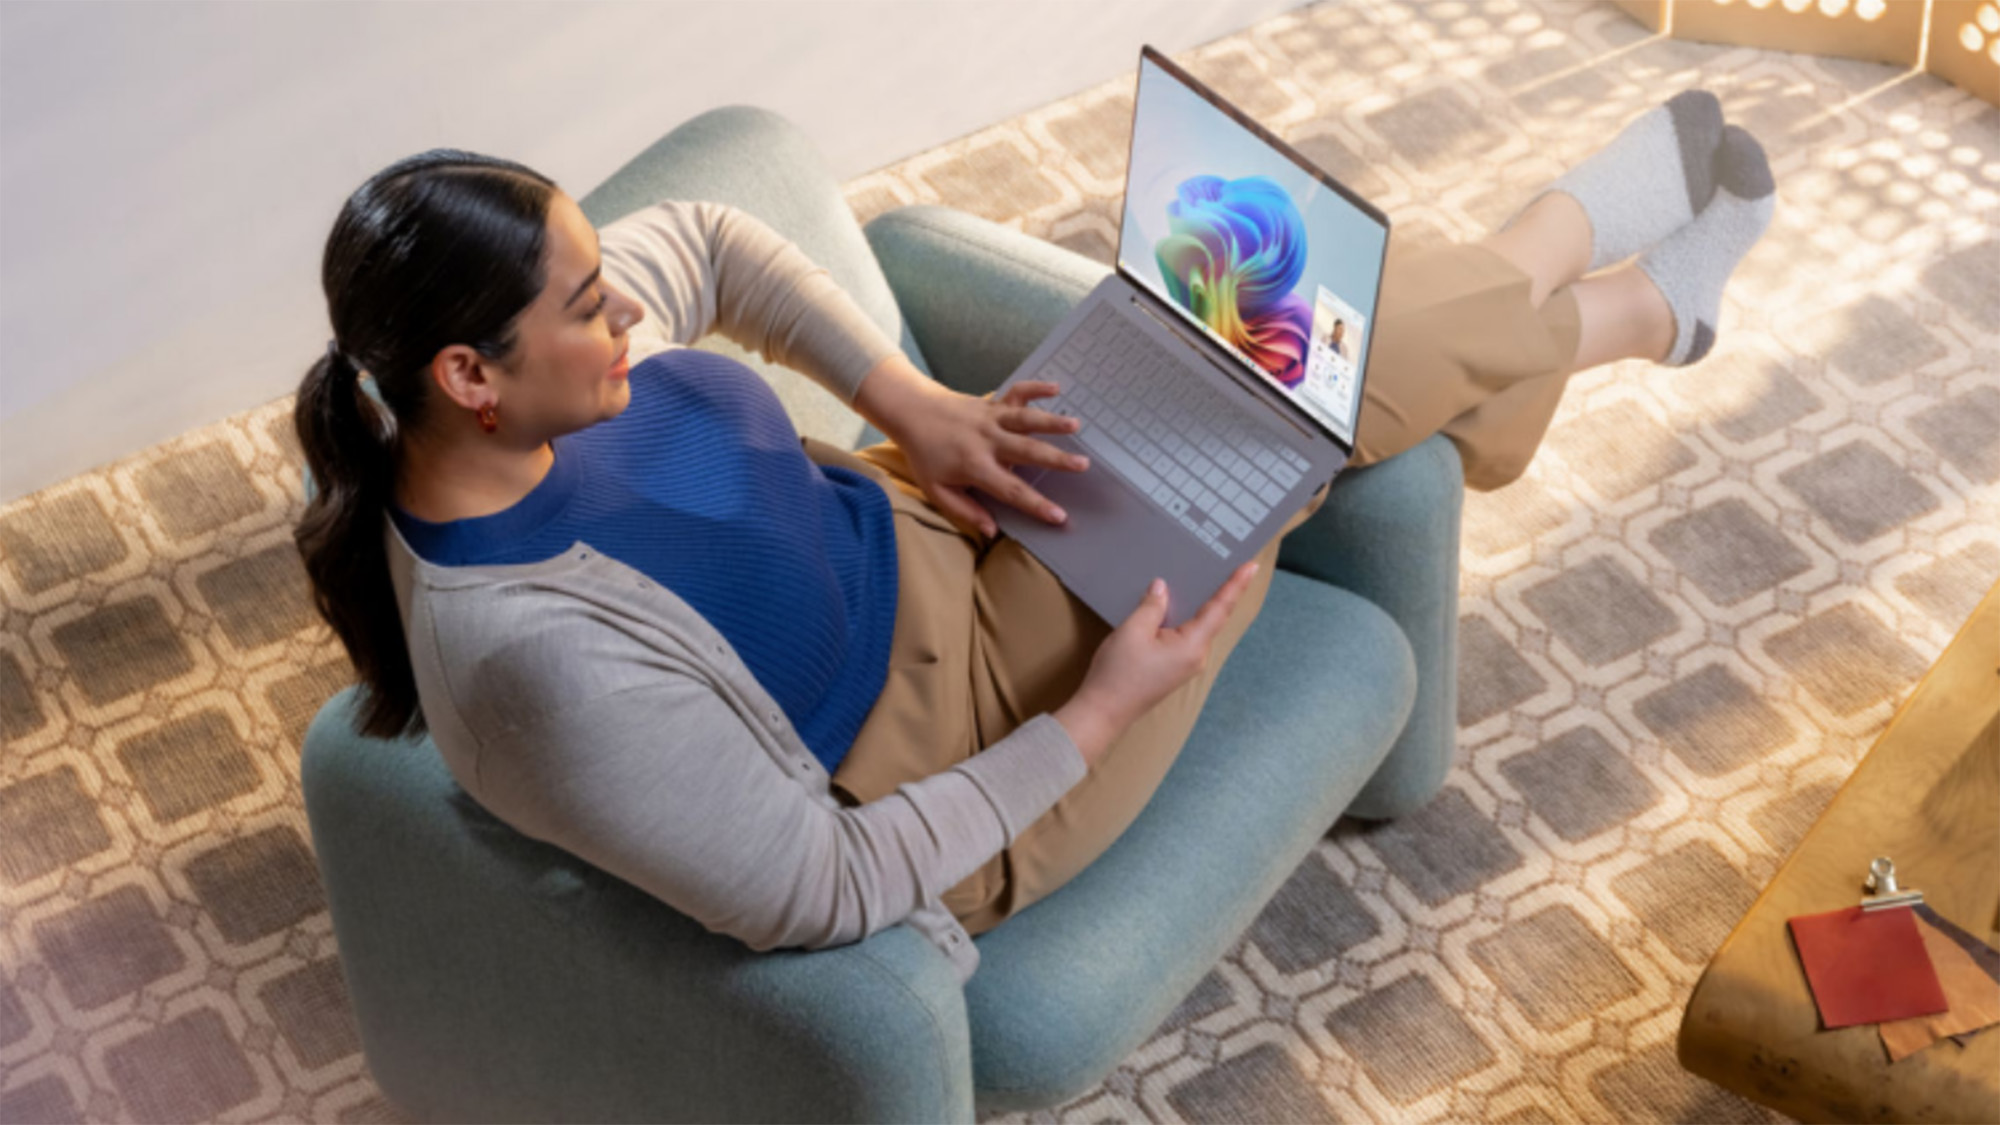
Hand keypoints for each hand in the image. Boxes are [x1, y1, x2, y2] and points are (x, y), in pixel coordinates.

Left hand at [870, 373, 1091, 538]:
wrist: (913, 412)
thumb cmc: (925, 454)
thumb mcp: (937, 490)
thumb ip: (965, 510)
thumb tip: (991, 531)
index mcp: (975, 466)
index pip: (1010, 490)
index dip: (1035, 504)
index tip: (1058, 516)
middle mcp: (987, 441)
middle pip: (1026, 451)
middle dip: (1056, 459)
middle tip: (1082, 465)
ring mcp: (991, 419)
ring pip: (1026, 419)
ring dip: (1052, 421)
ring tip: (1076, 425)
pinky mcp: (993, 403)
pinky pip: (1017, 392)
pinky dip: (1036, 387)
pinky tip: (1056, 388)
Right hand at [1053, 561, 1260, 765]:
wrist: (1103, 712)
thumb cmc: (1118, 673)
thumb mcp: (1133, 631)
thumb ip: (1152, 606)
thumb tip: (1162, 588)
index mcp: (1192, 646)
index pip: (1219, 609)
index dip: (1235, 585)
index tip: (1251, 566)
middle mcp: (1196, 656)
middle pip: (1211, 617)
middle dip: (1217, 591)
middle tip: (1225, 562)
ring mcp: (1185, 665)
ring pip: (1196, 627)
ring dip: (1197, 605)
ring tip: (1199, 577)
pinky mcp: (1173, 668)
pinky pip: (1183, 637)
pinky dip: (1182, 618)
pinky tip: (1172, 605)